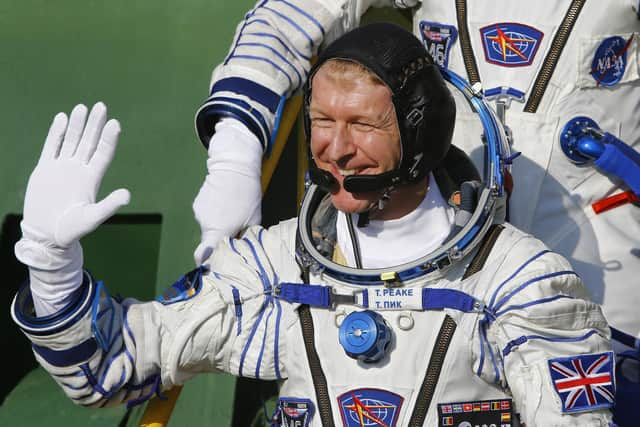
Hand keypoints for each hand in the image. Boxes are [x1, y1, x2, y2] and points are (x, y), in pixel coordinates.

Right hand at [18, 102, 129, 253]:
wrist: (46, 236)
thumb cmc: (71, 231)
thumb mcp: (92, 218)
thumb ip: (109, 206)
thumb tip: (128, 195)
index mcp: (92, 179)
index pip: (103, 154)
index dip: (109, 139)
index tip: (115, 124)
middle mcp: (79, 170)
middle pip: (90, 142)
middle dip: (95, 125)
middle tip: (101, 106)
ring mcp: (62, 168)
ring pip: (71, 141)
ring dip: (78, 125)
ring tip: (83, 107)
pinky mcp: (45, 169)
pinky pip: (52, 147)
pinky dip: (57, 133)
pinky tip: (62, 118)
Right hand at [193, 118, 261, 264]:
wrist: (234, 166)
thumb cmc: (246, 193)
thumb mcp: (253, 219)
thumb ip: (246, 238)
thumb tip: (241, 249)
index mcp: (219, 229)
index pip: (205, 254)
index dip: (207, 263)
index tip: (211, 267)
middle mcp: (205, 223)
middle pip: (211, 241)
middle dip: (222, 240)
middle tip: (237, 230)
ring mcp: (199, 213)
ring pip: (209, 228)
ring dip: (220, 225)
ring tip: (233, 212)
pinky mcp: (197, 204)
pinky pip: (206, 216)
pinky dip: (215, 214)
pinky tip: (225, 204)